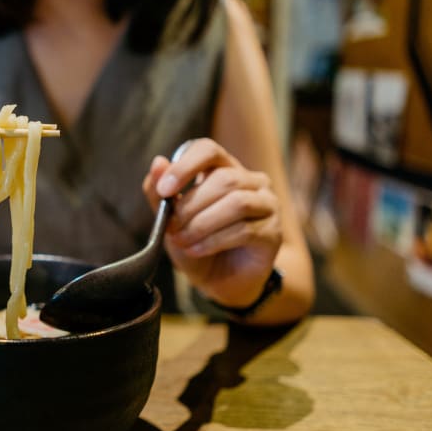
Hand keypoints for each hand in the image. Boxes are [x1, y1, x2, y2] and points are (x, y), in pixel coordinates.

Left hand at [141, 138, 281, 306]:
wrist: (219, 281)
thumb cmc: (195, 242)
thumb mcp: (169, 219)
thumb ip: (159, 193)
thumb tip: (158, 162)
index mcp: (223, 168)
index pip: (208, 149)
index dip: (185, 165)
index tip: (164, 189)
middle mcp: (250, 181)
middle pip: (223, 179)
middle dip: (190, 205)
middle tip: (170, 227)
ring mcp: (267, 204)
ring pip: (236, 203)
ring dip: (201, 224)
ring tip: (181, 241)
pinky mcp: (273, 232)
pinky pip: (244, 230)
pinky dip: (213, 241)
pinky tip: (196, 250)